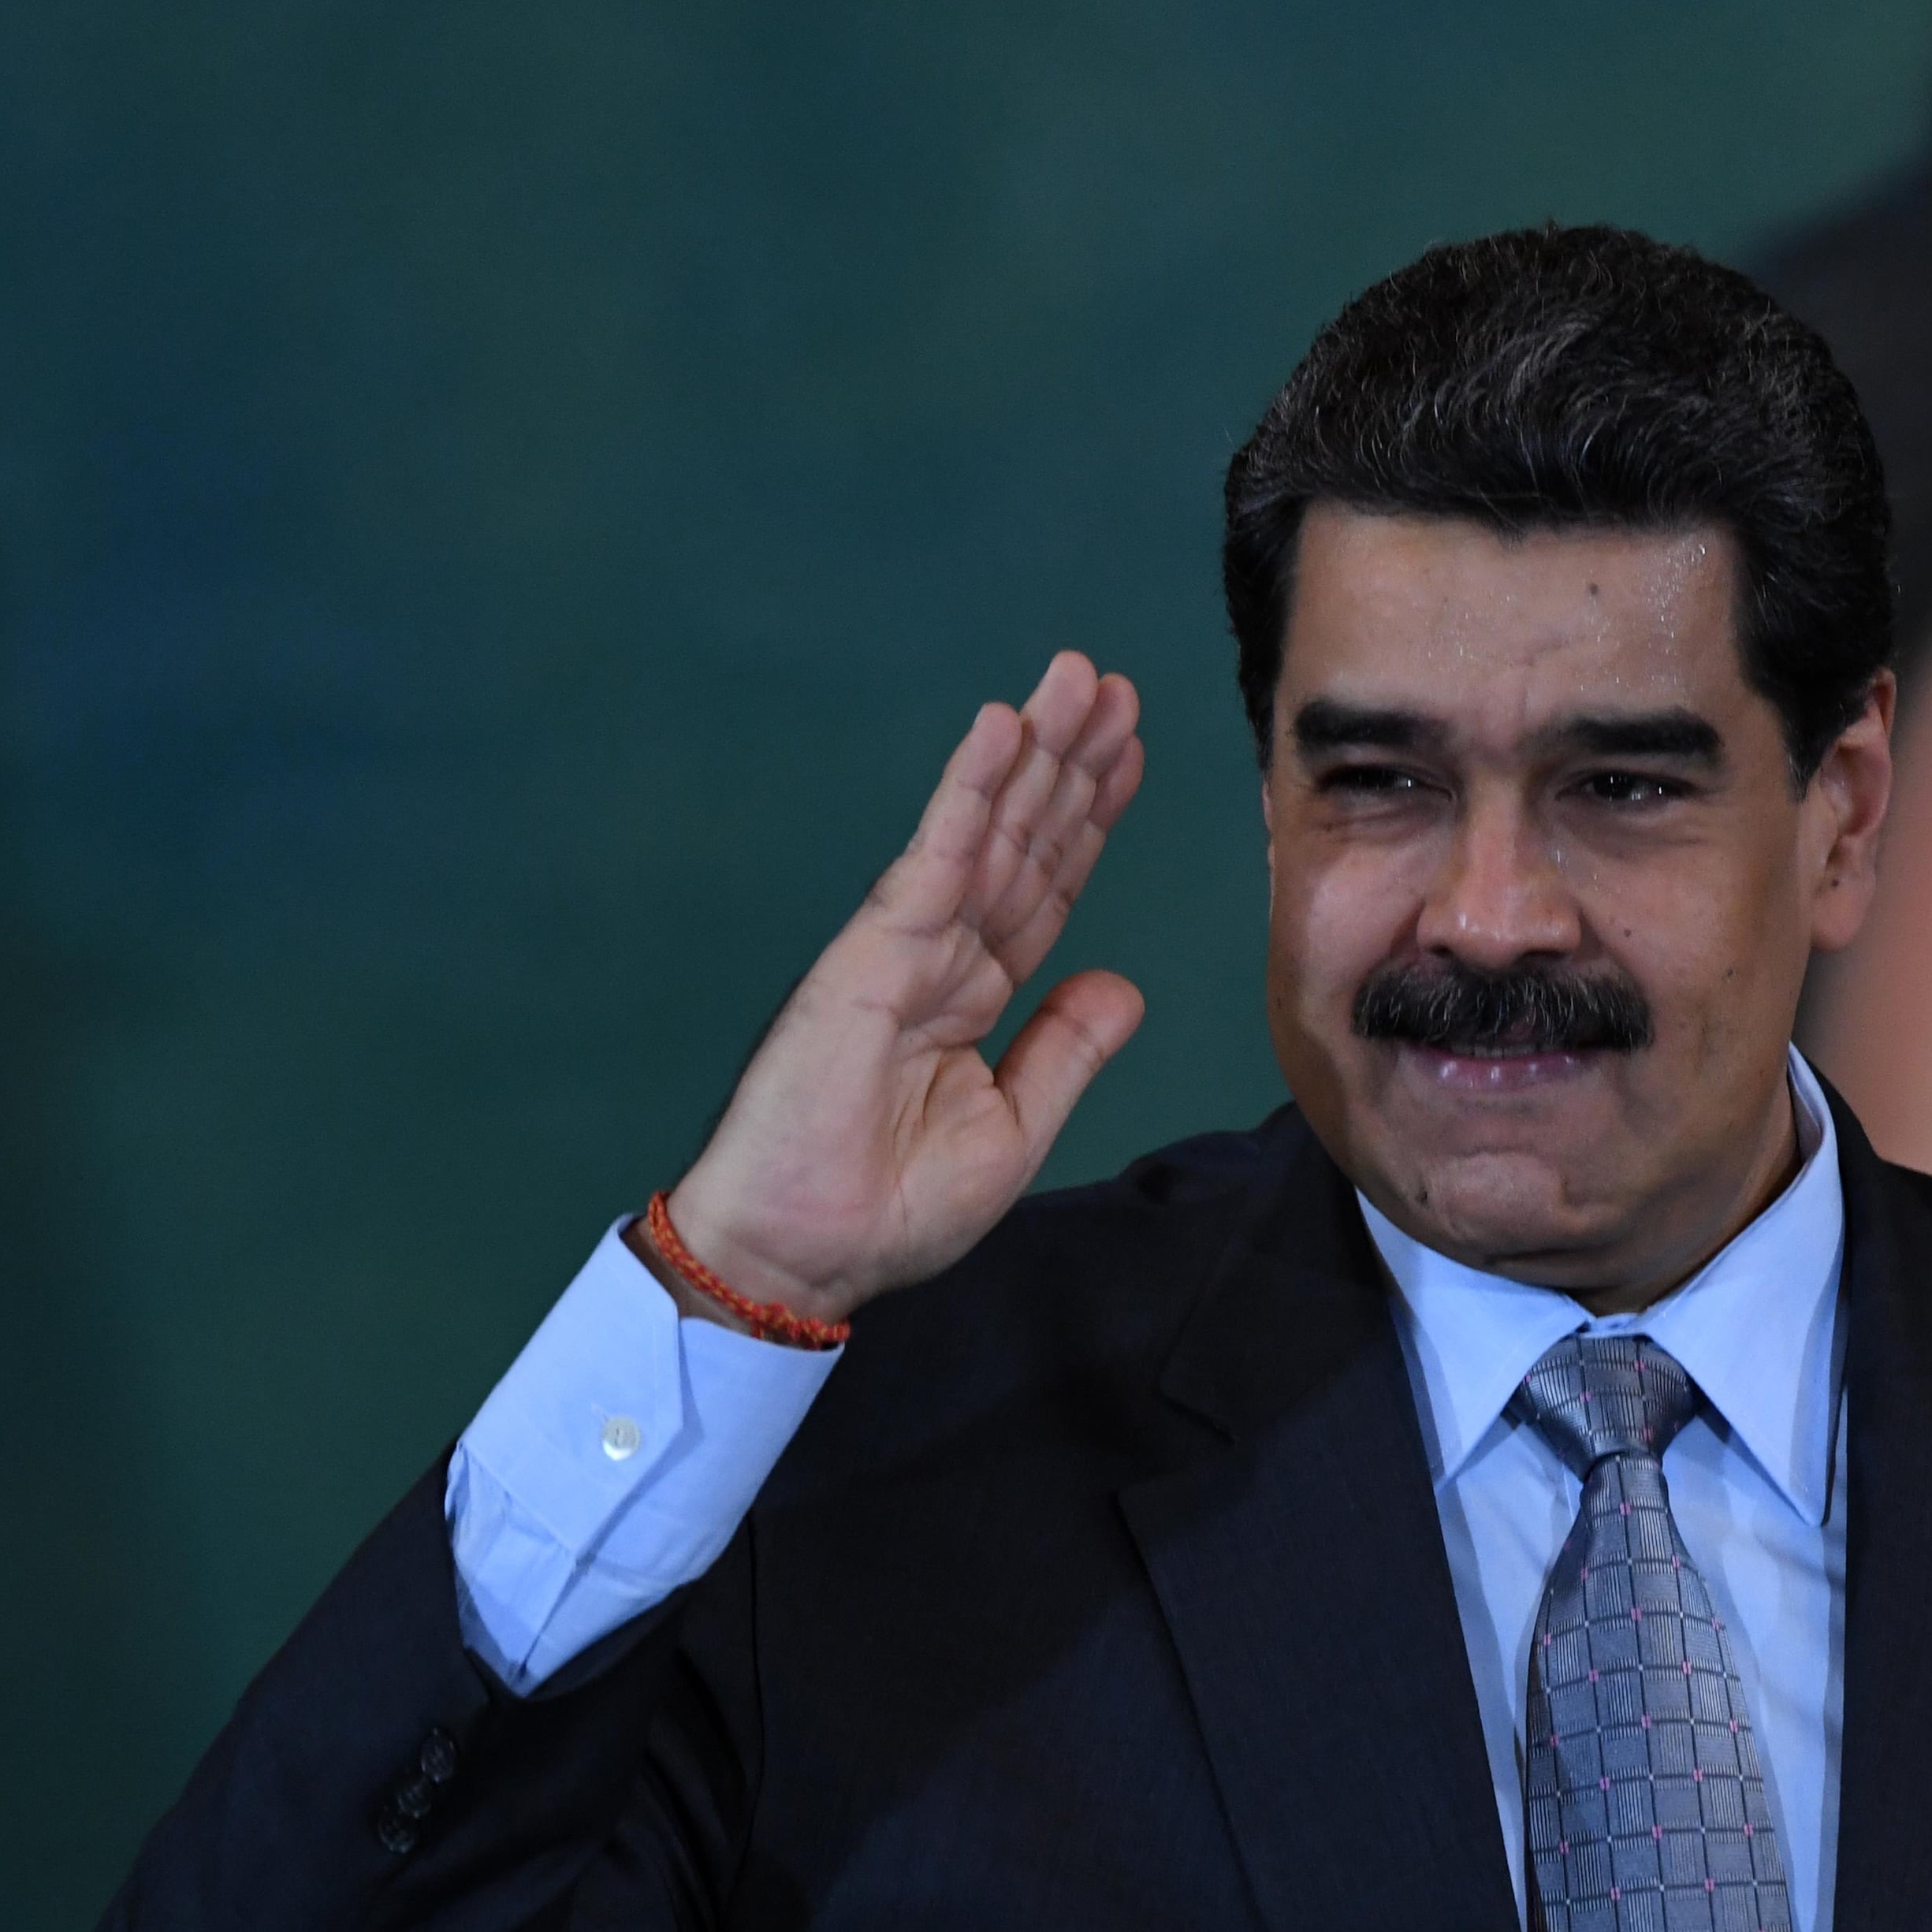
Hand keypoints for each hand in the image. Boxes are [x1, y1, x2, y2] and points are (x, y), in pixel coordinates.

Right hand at [649, 650, 1147, 1328]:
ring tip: (1078, 679)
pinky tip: (1001, 730)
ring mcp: (906, 947)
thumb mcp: (1014, 1128)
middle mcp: (945, 956)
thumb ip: (1065, 1050)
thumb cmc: (890, 1206)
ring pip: (987, 831)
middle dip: (1071, 763)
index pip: (1047, 889)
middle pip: (1025, 842)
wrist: (803, 1252)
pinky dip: (969, 793)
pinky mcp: (872, 953)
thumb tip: (1120, 984)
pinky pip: (936, 859)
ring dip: (1033, 751)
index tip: (1128, 756)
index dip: (1088, 821)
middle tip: (1114, 686)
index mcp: (977, 996)